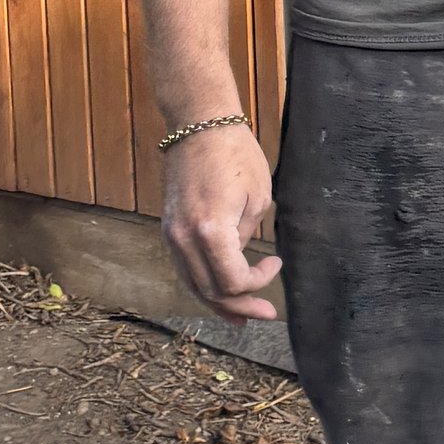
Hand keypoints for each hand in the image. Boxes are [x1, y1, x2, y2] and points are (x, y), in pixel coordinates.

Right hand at [161, 121, 283, 322]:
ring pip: (193, 285)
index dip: (258, 282)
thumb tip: (240, 260)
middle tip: (266, 315)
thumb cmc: (236, 155)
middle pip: (210, 291)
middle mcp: (183, 239)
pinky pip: (185, 269)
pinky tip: (217, 296)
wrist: (199, 126)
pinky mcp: (168, 230)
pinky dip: (202, 285)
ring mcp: (171, 236)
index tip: (276, 264)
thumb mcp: (257, 198)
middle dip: (240, 307)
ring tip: (241, 318)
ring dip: (218, 303)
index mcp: (210, 231)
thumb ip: (246, 238)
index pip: (233, 280)